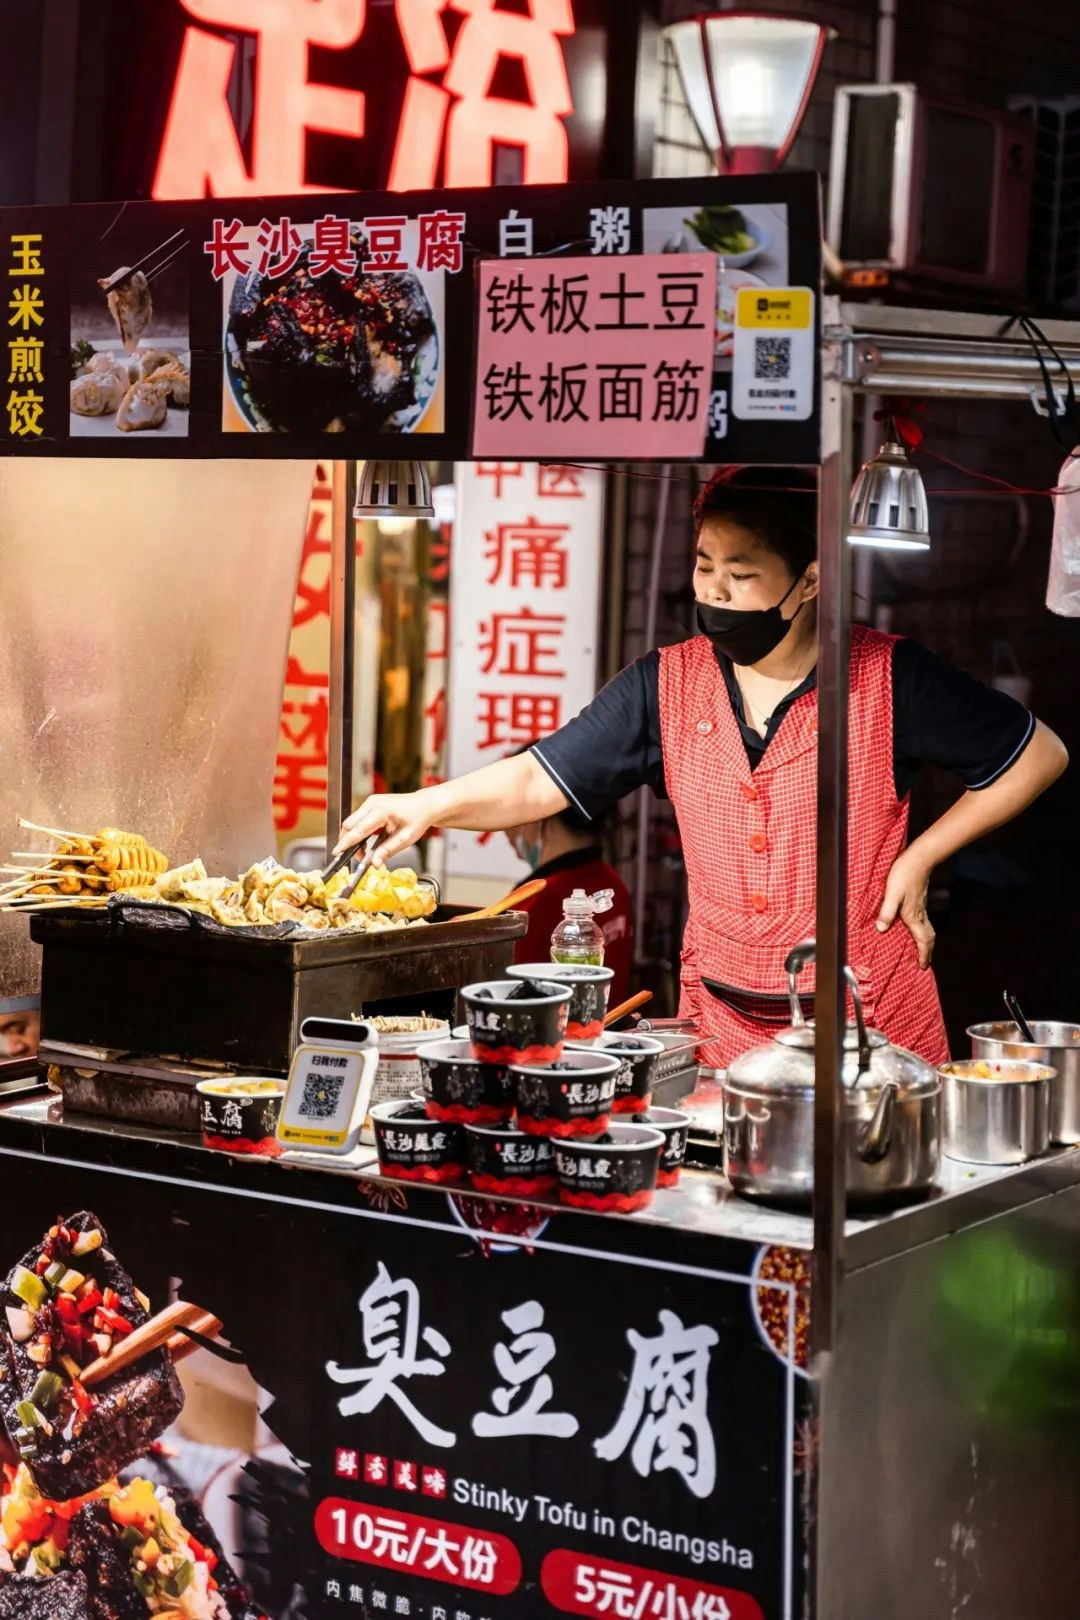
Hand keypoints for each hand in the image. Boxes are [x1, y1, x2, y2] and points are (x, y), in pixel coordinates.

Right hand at [333, 790, 438, 863]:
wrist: (425, 805)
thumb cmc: (418, 819)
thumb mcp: (405, 839)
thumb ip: (388, 851)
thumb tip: (374, 863)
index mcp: (382, 811)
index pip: (358, 830)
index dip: (346, 843)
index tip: (336, 852)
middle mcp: (373, 803)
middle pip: (349, 825)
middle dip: (348, 842)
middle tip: (357, 858)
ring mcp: (371, 801)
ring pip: (351, 822)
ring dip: (353, 838)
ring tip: (364, 852)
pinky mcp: (370, 803)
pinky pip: (357, 819)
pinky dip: (358, 831)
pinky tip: (367, 842)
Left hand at [876, 851, 934, 968]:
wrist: (919, 859)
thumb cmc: (905, 875)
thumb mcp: (892, 894)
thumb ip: (886, 912)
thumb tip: (881, 929)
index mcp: (913, 916)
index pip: (922, 940)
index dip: (923, 954)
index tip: (923, 966)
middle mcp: (919, 914)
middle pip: (928, 938)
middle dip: (927, 952)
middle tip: (925, 963)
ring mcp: (921, 907)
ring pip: (927, 930)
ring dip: (926, 942)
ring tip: (922, 950)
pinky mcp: (919, 901)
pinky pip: (923, 922)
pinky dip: (922, 931)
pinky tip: (915, 929)